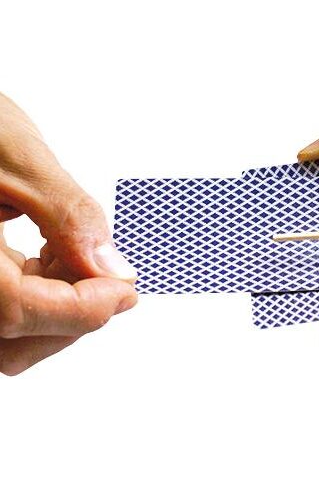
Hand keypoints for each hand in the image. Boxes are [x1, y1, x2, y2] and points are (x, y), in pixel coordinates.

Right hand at [0, 93, 136, 374]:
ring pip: (10, 332)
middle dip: (74, 313)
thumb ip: (69, 217)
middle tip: (115, 277)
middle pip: (15, 339)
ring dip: (57, 306)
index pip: (22, 313)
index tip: (127, 288)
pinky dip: (38, 291)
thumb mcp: (16, 158)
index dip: (85, 309)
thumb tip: (112, 268)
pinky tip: (52, 254)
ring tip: (75, 253)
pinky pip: (3, 309)